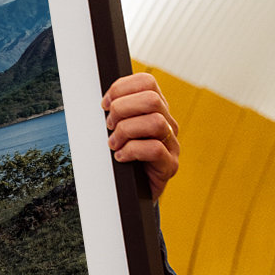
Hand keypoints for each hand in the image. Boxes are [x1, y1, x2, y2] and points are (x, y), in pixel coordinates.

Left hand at [102, 72, 179, 200]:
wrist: (132, 191)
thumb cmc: (122, 156)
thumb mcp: (116, 129)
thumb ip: (114, 112)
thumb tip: (102, 102)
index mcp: (155, 109)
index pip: (146, 82)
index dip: (121, 88)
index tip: (104, 104)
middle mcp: (168, 123)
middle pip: (152, 99)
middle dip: (122, 109)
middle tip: (109, 126)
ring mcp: (172, 144)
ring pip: (155, 122)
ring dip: (126, 131)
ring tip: (114, 144)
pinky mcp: (170, 165)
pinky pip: (155, 149)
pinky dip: (131, 151)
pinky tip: (120, 157)